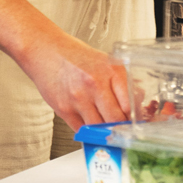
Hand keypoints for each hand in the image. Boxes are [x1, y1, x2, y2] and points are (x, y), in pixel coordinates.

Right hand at [18, 32, 132, 130]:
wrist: (46, 51)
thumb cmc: (77, 57)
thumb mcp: (106, 62)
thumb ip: (121, 82)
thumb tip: (136, 103)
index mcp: (112, 71)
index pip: (129, 105)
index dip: (132, 118)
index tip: (133, 122)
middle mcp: (96, 84)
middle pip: (115, 119)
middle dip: (119, 126)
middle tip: (120, 128)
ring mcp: (79, 98)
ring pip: (98, 127)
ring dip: (102, 130)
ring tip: (104, 125)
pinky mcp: (63, 109)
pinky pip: (81, 129)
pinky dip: (87, 130)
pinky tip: (89, 122)